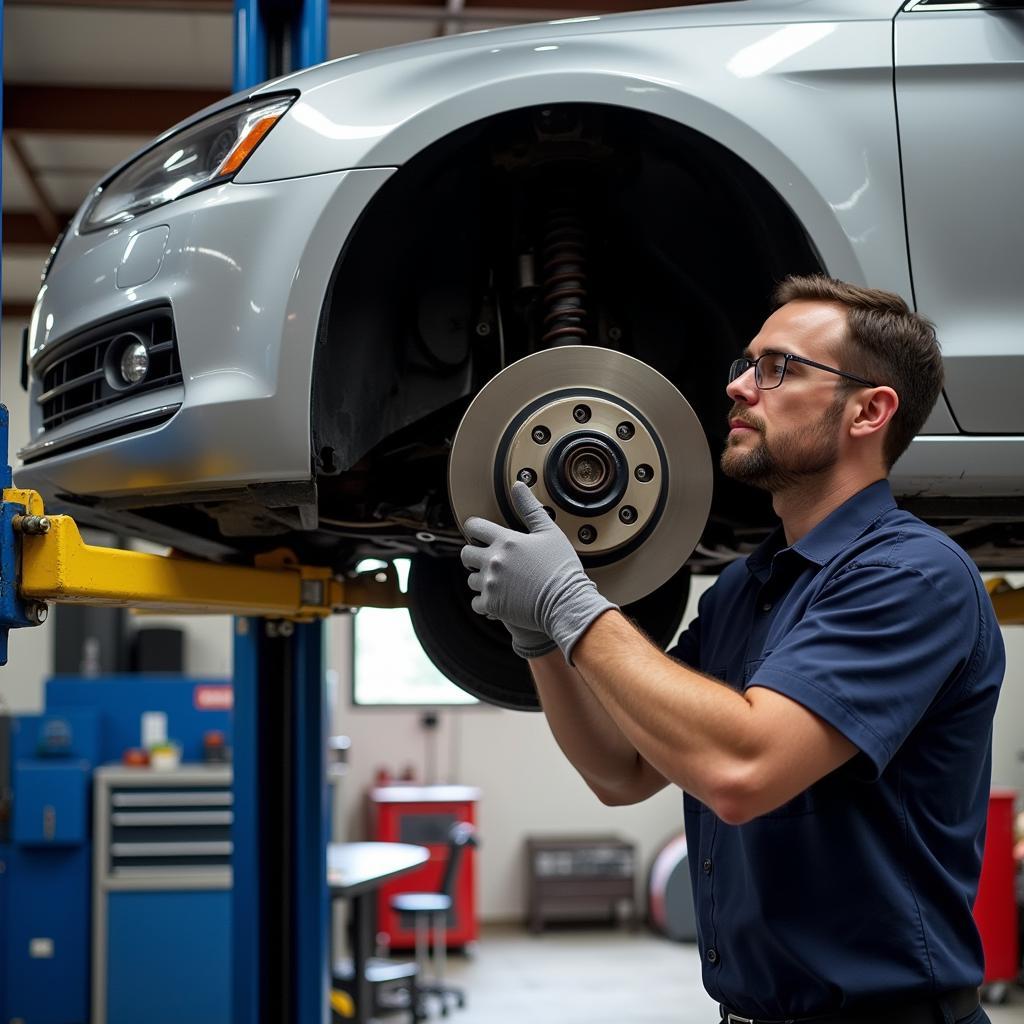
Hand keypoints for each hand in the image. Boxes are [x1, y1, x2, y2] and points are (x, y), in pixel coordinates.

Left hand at [461, 481, 616, 662]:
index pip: (473, 527)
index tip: (480, 534)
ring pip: (471, 580)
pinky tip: (500, 599)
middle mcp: (494, 561)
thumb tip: (518, 485)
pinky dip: (486, 603)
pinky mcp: (492, 605)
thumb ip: (530, 508)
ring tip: (501, 581)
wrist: (566, 602)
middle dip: (474, 555)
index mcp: (506, 541)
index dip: (475, 529)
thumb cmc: (561, 568)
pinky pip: (477, 603)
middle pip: (466, 554)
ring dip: (482, 580)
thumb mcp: (550, 532)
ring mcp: (491, 583)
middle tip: (489, 559)